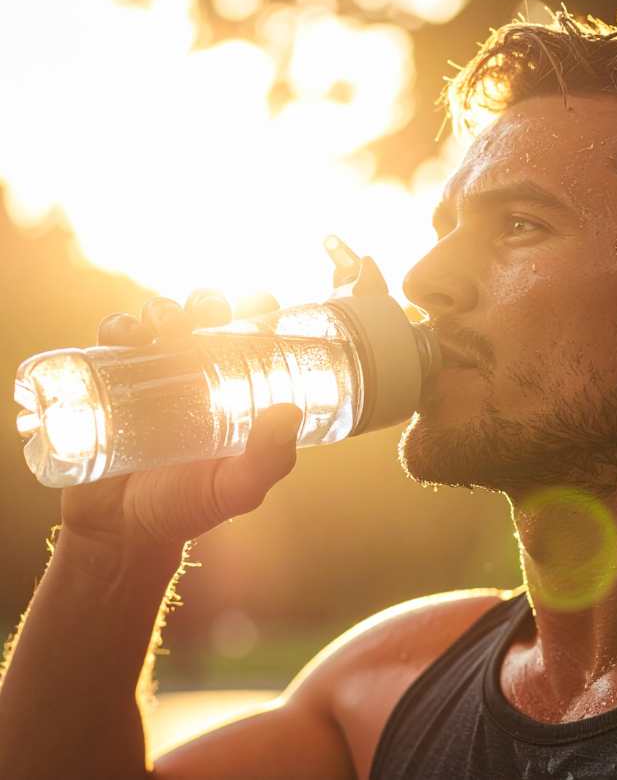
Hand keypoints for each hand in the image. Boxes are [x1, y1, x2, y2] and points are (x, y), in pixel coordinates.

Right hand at [60, 291, 301, 549]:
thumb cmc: (189, 506)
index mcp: (232, 387)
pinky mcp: (108, 382)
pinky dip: (116, 328)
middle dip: (209, 302)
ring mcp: (149, 375)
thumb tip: (290, 412)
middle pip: (202, 318)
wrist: (123, 533)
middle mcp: (192, 373)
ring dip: (163, 308)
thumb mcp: (237, 488)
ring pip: (157, 321)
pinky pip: (110, 343)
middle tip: (213, 313)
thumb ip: (269, 459)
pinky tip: (124, 336)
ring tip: (169, 326)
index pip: (248, 335)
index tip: (264, 300)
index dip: (257, 308)